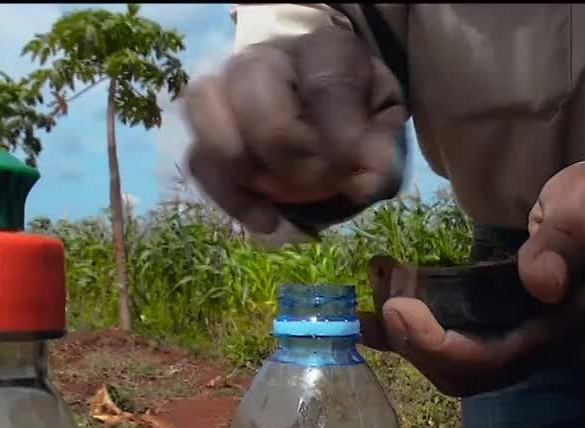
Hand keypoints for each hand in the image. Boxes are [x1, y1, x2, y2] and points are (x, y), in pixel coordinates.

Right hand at [182, 28, 407, 234]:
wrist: (327, 118)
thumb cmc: (356, 116)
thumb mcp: (384, 127)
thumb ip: (382, 151)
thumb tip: (364, 185)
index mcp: (322, 50)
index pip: (324, 82)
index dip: (339, 134)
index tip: (355, 173)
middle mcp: (265, 59)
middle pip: (251, 83)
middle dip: (283, 146)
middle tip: (317, 184)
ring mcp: (226, 88)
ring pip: (204, 108)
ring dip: (241, 165)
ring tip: (281, 203)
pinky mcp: (206, 130)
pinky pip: (199, 160)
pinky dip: (229, 197)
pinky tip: (266, 220)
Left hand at [360, 159, 584, 396]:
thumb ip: (571, 237)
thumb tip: (540, 284)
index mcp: (561, 323)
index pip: (491, 359)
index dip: (436, 343)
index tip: (397, 305)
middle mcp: (533, 344)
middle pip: (461, 372)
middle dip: (410, 340)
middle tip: (380, 286)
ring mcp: (514, 339)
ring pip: (449, 361)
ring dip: (402, 332)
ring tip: (374, 280)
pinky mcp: (497, 325)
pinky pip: (446, 339)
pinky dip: (405, 325)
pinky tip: (374, 300)